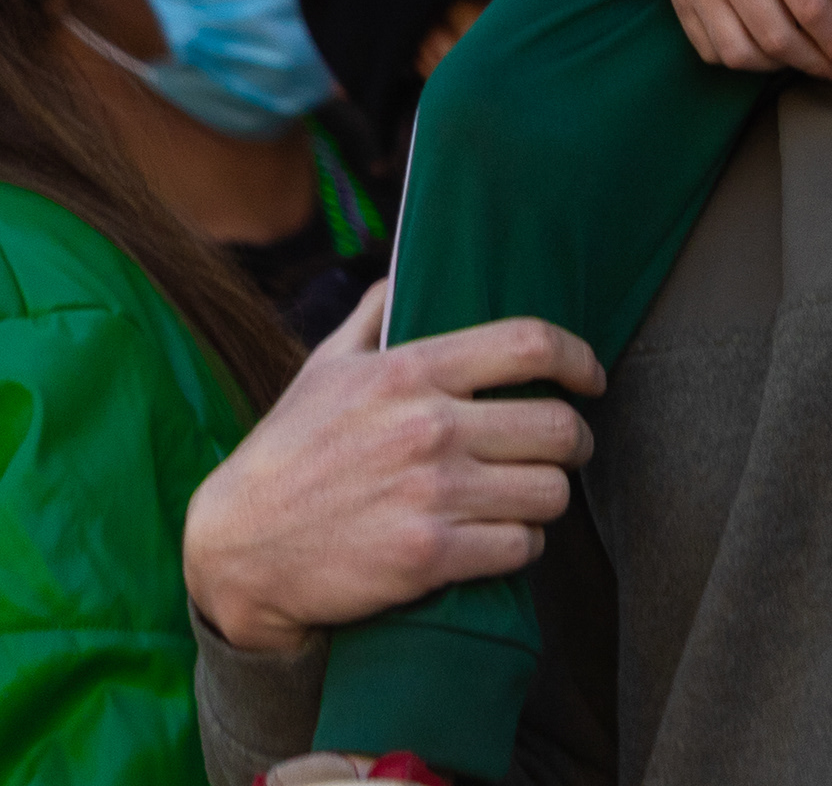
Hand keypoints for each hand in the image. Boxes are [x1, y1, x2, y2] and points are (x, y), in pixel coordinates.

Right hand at [181, 281, 605, 655]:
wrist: (240, 547)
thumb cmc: (287, 452)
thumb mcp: (322, 367)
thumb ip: (373, 316)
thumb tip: (406, 275)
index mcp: (409, 371)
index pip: (530, 344)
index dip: (579, 358)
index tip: (591, 378)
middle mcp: (429, 426)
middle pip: (559, 428)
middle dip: (574, 443)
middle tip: (562, 452)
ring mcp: (432, 494)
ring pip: (550, 493)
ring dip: (546, 499)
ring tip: (524, 498)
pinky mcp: (430, 556)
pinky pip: (521, 548)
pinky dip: (520, 546)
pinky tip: (498, 540)